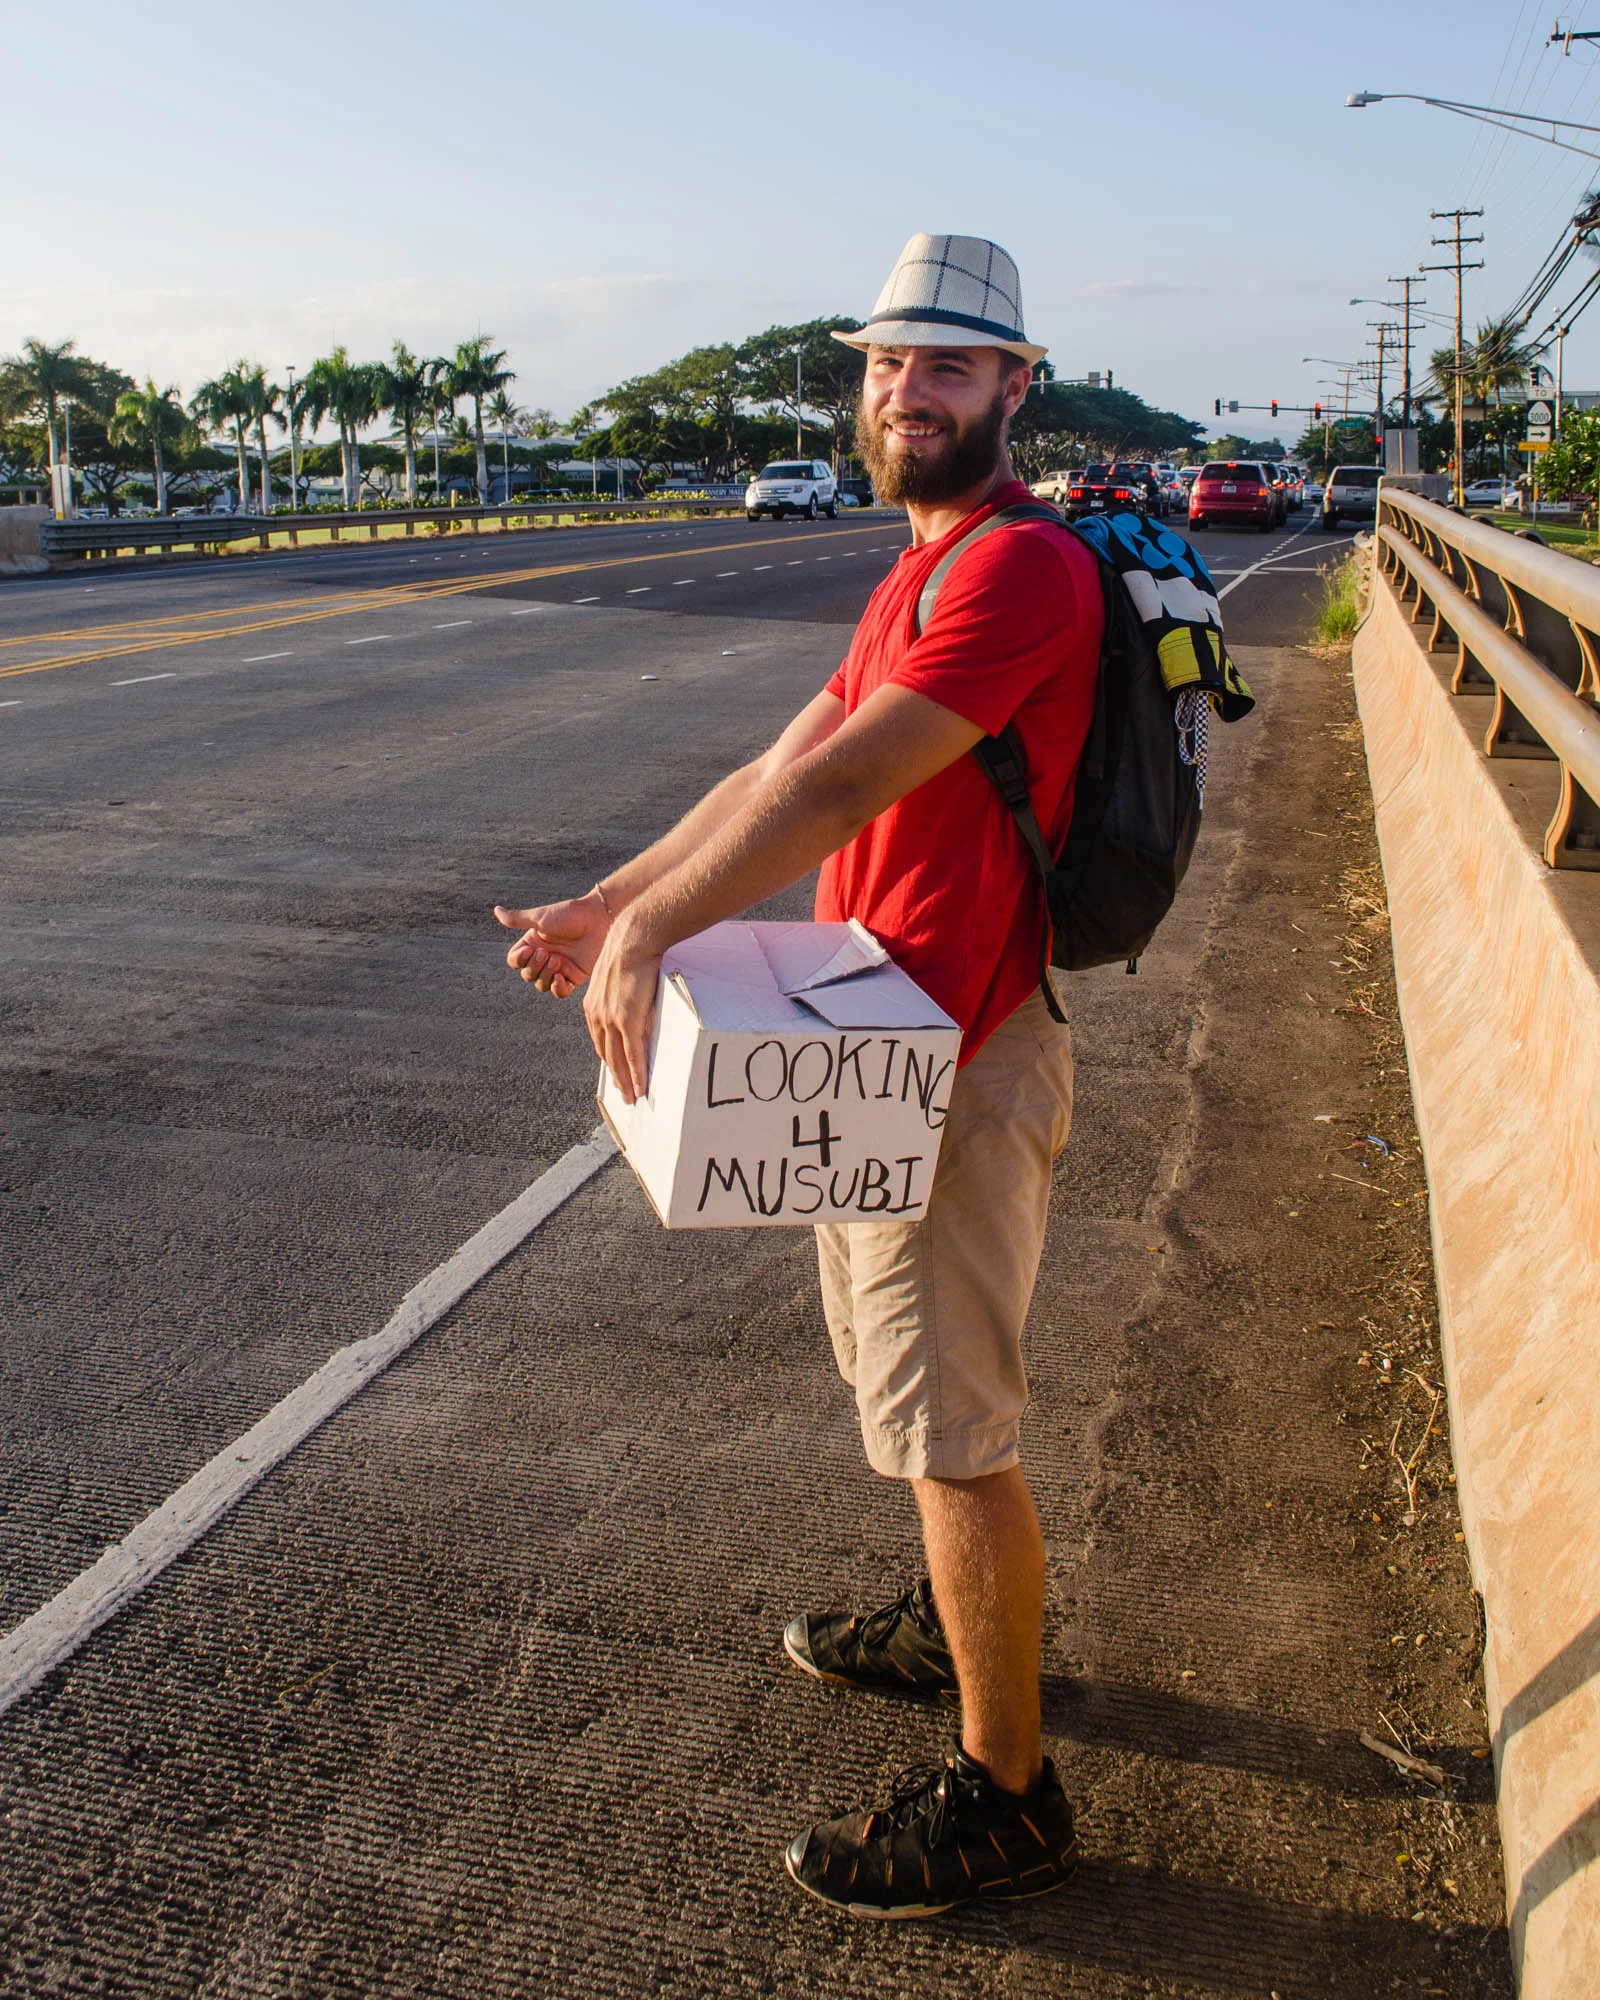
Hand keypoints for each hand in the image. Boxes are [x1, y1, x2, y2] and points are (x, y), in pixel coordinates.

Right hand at [494, 890, 610, 997]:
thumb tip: (496, 910)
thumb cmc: (570, 914)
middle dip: (534, 967)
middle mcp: (544, 956)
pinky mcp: (574, 976)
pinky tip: (560, 977)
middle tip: (547, 953)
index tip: (529, 950)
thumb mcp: (540, 917)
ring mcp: (559, 967)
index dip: (518, 960)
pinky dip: (557, 988)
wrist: (599, 919)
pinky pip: (560, 992)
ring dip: (545, 976)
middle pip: (527, 975)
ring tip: (557, 961)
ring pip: (541, 985)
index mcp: (533, 943)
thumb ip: (518, 919)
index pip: (515, 961)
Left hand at [582, 915, 662, 1104]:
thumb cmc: (629, 952)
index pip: (599, 1041)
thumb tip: (633, 1001)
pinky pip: (633, 1054)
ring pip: (618, 1060)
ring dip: (626, 1082)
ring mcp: (612, 1020)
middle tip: (624, 1094)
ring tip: (633, 1097)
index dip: (608, 1060)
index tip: (616, 1072)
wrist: (633, 940)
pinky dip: (637, 1073)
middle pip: (606, 1055)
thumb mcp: (616, 977)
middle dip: (616, 1077)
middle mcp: (598, 1016)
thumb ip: (620, 995)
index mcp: (592, 1006)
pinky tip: (641, 1087)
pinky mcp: (628, 1020)